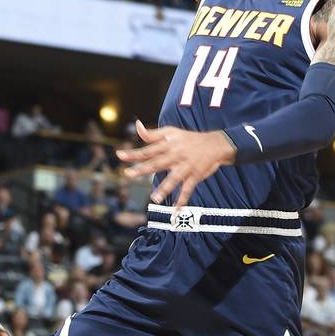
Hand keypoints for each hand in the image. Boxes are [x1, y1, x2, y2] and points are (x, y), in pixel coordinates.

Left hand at [117, 119, 235, 211]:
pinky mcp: (195, 176)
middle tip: (129, 175)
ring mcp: (186, 167)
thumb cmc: (189, 139)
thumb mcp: (171, 132)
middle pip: (157, 163)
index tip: (119, 155)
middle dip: (143, 169)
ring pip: (173, 179)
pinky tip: (176, 210)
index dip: (134, 153)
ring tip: (154, 198)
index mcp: (168, 145)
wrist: (215, 144)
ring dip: (164, 189)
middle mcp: (175, 155)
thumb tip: (137, 126)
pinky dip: (182, 200)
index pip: (148, 150)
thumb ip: (152, 133)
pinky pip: (188, 189)